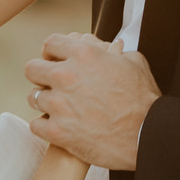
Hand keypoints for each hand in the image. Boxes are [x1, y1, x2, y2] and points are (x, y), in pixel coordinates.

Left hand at [25, 32, 160, 169]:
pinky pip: (35, 125)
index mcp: (84, 54)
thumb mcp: (134, 63)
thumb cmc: (144, 100)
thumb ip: (114, 52)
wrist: (147, 135)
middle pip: (32, 69)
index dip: (52, 52)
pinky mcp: (58, 132)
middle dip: (41, 75)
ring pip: (33, 97)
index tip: (54, 61)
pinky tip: (57, 127)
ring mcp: (59, 105)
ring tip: (58, 108)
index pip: (50, 44)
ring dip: (45, 102)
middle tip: (52, 85)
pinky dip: (45, 126)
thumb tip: (110, 48)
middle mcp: (67, 76)